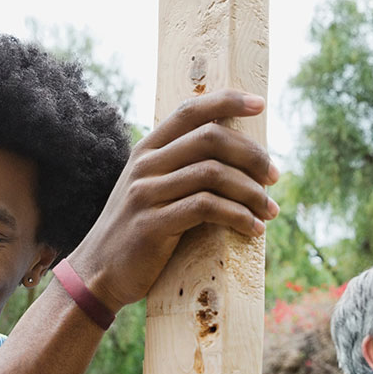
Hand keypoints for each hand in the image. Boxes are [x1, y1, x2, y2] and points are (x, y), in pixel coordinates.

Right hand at [66, 90, 277, 309]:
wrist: (97, 272)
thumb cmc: (137, 231)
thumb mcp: (151, 189)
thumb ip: (180, 168)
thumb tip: (236, 158)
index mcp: (147, 150)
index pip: (190, 111)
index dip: (227, 101)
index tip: (259, 103)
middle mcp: (145, 165)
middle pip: (211, 138)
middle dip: (253, 155)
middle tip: (275, 176)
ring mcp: (146, 193)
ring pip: (213, 173)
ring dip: (252, 192)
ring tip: (270, 210)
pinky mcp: (152, 225)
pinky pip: (206, 208)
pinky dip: (239, 216)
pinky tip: (254, 229)